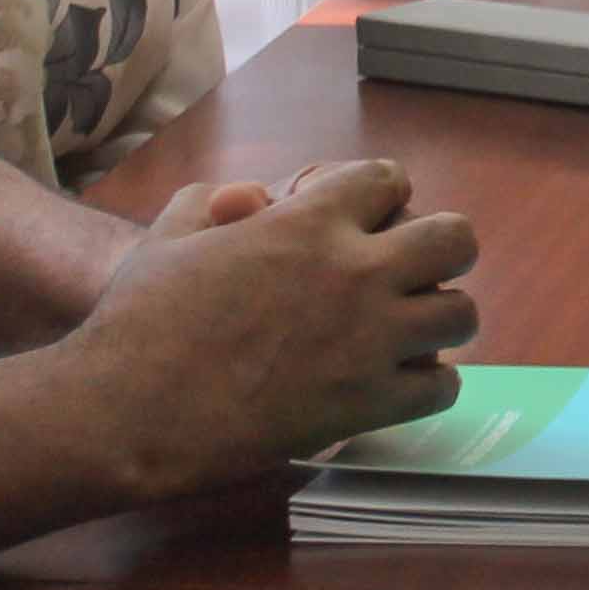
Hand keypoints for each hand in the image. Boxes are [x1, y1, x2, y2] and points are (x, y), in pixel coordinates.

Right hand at [66, 159, 477, 497]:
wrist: (128, 410)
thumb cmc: (139, 320)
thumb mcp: (171, 234)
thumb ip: (216, 203)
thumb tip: (246, 199)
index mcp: (308, 221)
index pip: (390, 180)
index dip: (378, 195)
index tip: (361, 220)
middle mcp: (354, 271)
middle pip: (455, 238)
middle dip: (438, 249)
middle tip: (409, 271)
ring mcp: (368, 339)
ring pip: (461, 313)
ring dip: (439, 317)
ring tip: (408, 330)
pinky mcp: (367, 404)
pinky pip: (441, 386)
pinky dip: (428, 383)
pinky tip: (398, 383)